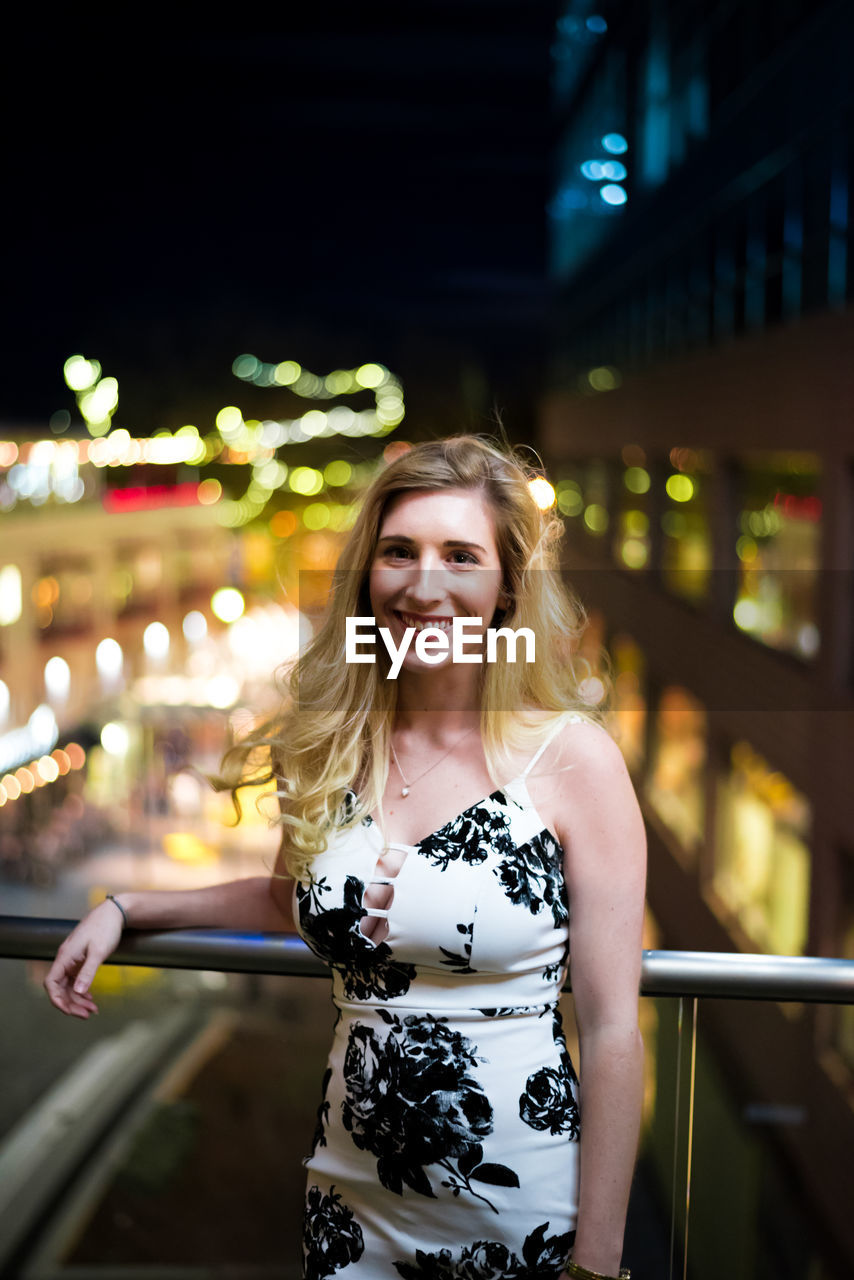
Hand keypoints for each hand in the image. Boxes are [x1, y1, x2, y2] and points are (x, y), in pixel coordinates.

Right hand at [43, 899, 124, 1017]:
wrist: (114, 913)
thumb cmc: (105, 928)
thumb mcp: (98, 952)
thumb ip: (88, 972)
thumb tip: (78, 992)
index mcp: (65, 957)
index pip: (51, 983)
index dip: (57, 999)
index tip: (69, 1011)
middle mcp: (65, 959)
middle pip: (60, 988)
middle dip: (71, 1004)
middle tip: (87, 1015)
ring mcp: (72, 961)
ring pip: (68, 986)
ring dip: (78, 1000)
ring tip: (93, 1010)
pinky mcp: (79, 961)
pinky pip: (75, 980)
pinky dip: (82, 991)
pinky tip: (90, 998)